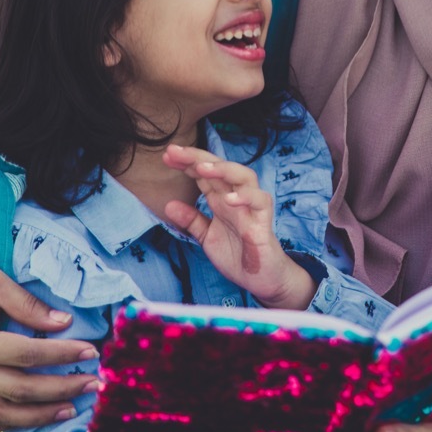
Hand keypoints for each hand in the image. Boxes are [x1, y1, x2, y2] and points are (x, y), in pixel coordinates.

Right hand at [0, 192, 98, 430]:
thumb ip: (27, 305)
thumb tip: (64, 324)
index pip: (26, 355)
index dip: (62, 355)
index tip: (91, 351)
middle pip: (17, 390)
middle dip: (60, 390)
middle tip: (92, 383)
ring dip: (35, 417)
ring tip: (68, 411)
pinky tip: (24, 423)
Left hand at [162, 144, 316, 309]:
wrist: (261, 280)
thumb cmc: (238, 255)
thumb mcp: (207, 237)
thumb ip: (191, 220)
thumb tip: (168, 205)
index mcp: (221, 199)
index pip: (204, 173)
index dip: (186, 163)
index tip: (167, 156)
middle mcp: (236, 198)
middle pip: (220, 167)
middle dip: (198, 157)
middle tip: (175, 151)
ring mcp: (251, 207)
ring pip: (243, 176)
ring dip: (223, 169)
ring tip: (201, 167)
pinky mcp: (264, 221)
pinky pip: (260, 201)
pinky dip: (246, 197)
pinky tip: (229, 198)